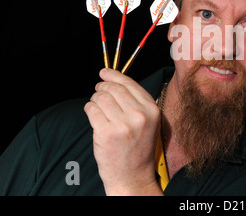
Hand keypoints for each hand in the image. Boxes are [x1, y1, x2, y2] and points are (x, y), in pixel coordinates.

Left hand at [84, 68, 162, 194]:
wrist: (133, 176)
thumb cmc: (138, 149)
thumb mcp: (148, 122)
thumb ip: (136, 102)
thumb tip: (114, 81)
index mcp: (152, 110)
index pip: (130, 84)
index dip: (114, 75)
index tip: (104, 72)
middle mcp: (139, 115)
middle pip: (114, 89)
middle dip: (102, 87)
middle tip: (98, 91)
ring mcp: (123, 124)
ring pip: (101, 98)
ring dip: (95, 99)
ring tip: (97, 107)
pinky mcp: (106, 133)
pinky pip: (91, 109)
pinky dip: (89, 109)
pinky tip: (93, 115)